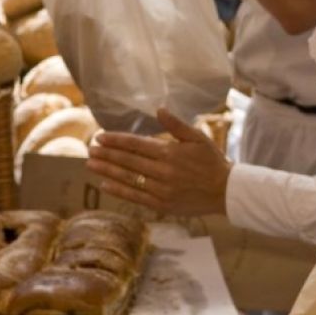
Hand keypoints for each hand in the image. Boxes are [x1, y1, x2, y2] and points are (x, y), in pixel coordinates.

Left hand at [86, 108, 230, 215]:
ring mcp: (160, 190)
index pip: (136, 145)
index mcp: (170, 152)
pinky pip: (134, 197)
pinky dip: (118, 191)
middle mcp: (162, 171)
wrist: (225, 192)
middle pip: (127, 161)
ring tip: (90, 165)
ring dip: (107, 171)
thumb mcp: (198, 138)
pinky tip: (104, 185)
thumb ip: (176, 124)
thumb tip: (159, 109)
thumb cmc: (212, 162)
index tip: (100, 137)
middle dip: (107, 154)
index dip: (116, 140)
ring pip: (127, 179)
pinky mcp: (161, 205)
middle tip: (90, 149)